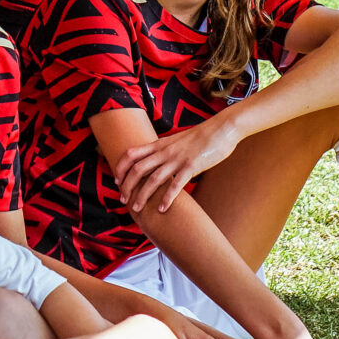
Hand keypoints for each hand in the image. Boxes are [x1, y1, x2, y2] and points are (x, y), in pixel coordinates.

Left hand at [111, 116, 239, 215]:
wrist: (221, 129)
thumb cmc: (200, 137)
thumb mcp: (177, 141)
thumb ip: (166, 150)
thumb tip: (157, 161)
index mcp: (160, 144)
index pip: (131, 154)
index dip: (121, 168)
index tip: (117, 181)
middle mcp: (164, 152)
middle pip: (138, 169)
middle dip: (127, 186)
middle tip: (123, 200)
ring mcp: (177, 159)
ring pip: (153, 179)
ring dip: (142, 196)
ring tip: (137, 208)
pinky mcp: (191, 167)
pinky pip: (175, 185)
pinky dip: (167, 198)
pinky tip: (162, 209)